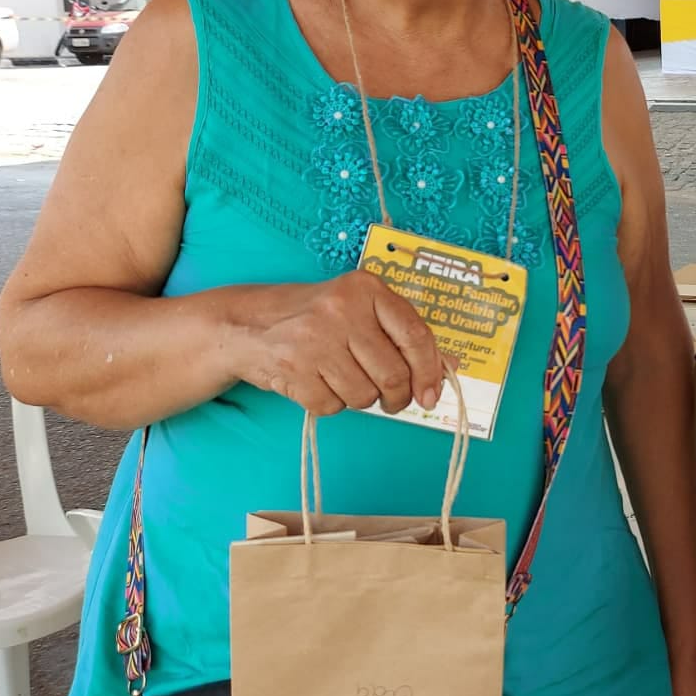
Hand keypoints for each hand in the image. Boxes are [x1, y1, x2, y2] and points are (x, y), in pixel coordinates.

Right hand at [235, 271, 447, 415]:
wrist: (246, 323)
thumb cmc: (315, 317)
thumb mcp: (359, 309)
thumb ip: (402, 332)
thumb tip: (448, 365)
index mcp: (366, 289)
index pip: (414, 336)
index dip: (430, 372)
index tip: (433, 395)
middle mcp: (342, 311)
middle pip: (393, 375)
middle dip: (398, 397)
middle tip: (393, 399)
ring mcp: (314, 341)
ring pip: (364, 396)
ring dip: (362, 399)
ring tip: (345, 379)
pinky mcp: (293, 370)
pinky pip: (333, 407)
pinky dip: (332, 404)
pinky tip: (320, 383)